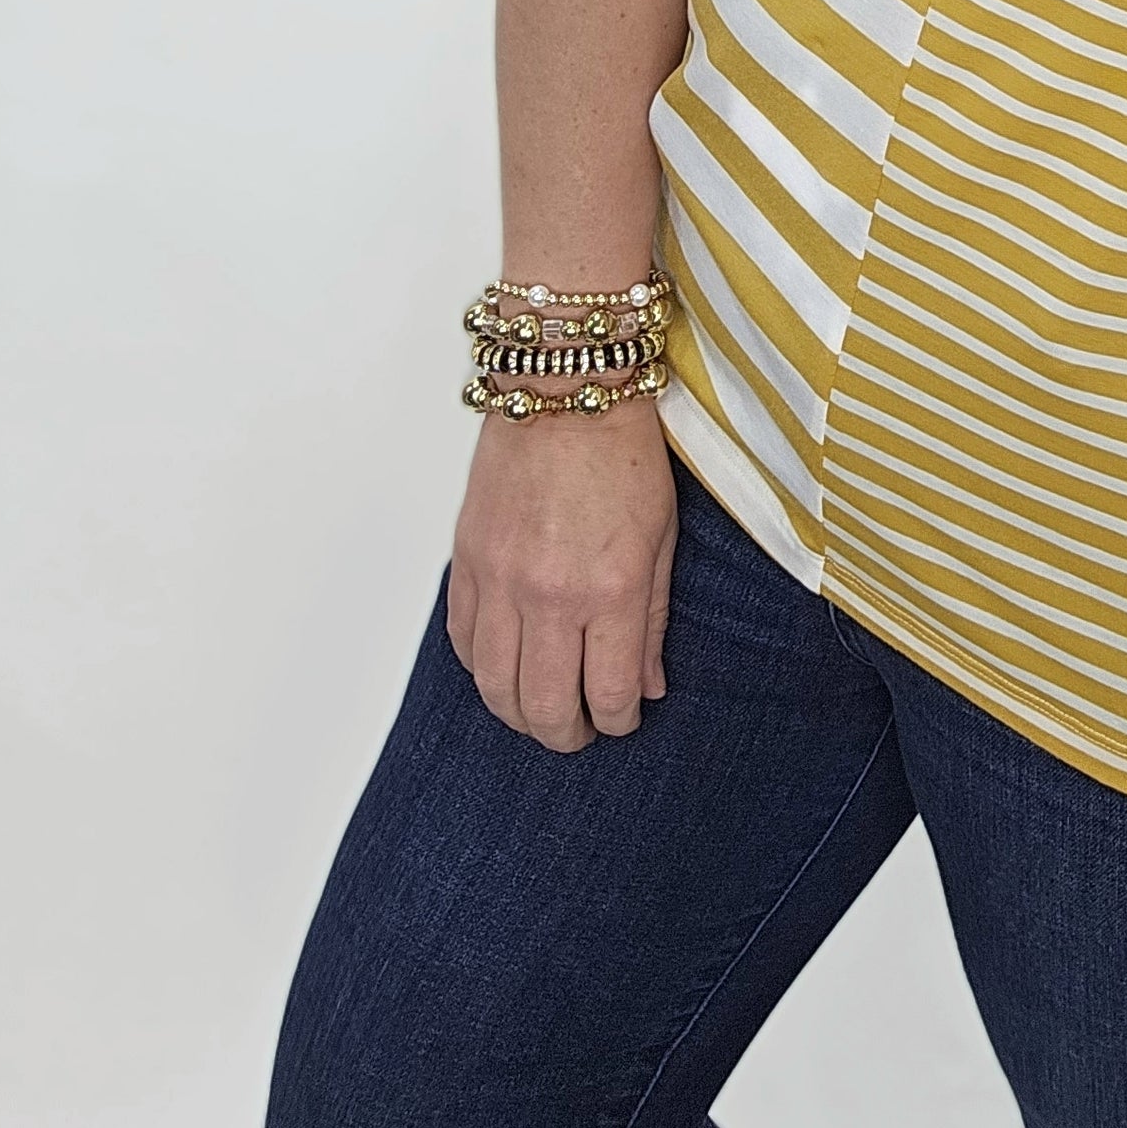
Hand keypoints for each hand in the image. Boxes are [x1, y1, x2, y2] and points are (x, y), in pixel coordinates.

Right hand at [446, 397, 677, 749]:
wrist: (564, 392)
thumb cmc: (623, 454)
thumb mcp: (663, 537)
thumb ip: (653, 620)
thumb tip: (646, 686)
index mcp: (611, 589)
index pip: (607, 694)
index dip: (616, 723)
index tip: (622, 721)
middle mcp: (550, 595)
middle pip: (543, 705)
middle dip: (564, 735)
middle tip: (577, 734)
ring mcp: (501, 580)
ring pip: (494, 685)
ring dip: (516, 714)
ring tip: (538, 713)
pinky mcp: (468, 561)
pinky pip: (463, 640)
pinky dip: (480, 668)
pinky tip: (501, 669)